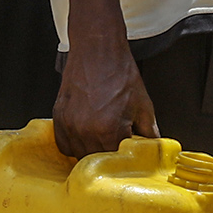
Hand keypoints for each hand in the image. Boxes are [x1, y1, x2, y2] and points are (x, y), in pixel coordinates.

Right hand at [52, 35, 156, 158]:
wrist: (98, 51)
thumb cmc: (119, 72)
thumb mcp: (143, 104)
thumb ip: (149, 132)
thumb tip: (153, 148)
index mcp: (109, 129)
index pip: (115, 161)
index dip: (123, 160)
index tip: (127, 155)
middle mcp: (85, 129)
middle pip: (96, 160)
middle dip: (107, 156)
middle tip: (115, 145)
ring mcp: (69, 124)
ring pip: (78, 155)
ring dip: (90, 152)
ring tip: (101, 138)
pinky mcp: (59, 117)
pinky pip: (64, 144)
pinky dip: (74, 145)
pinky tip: (85, 135)